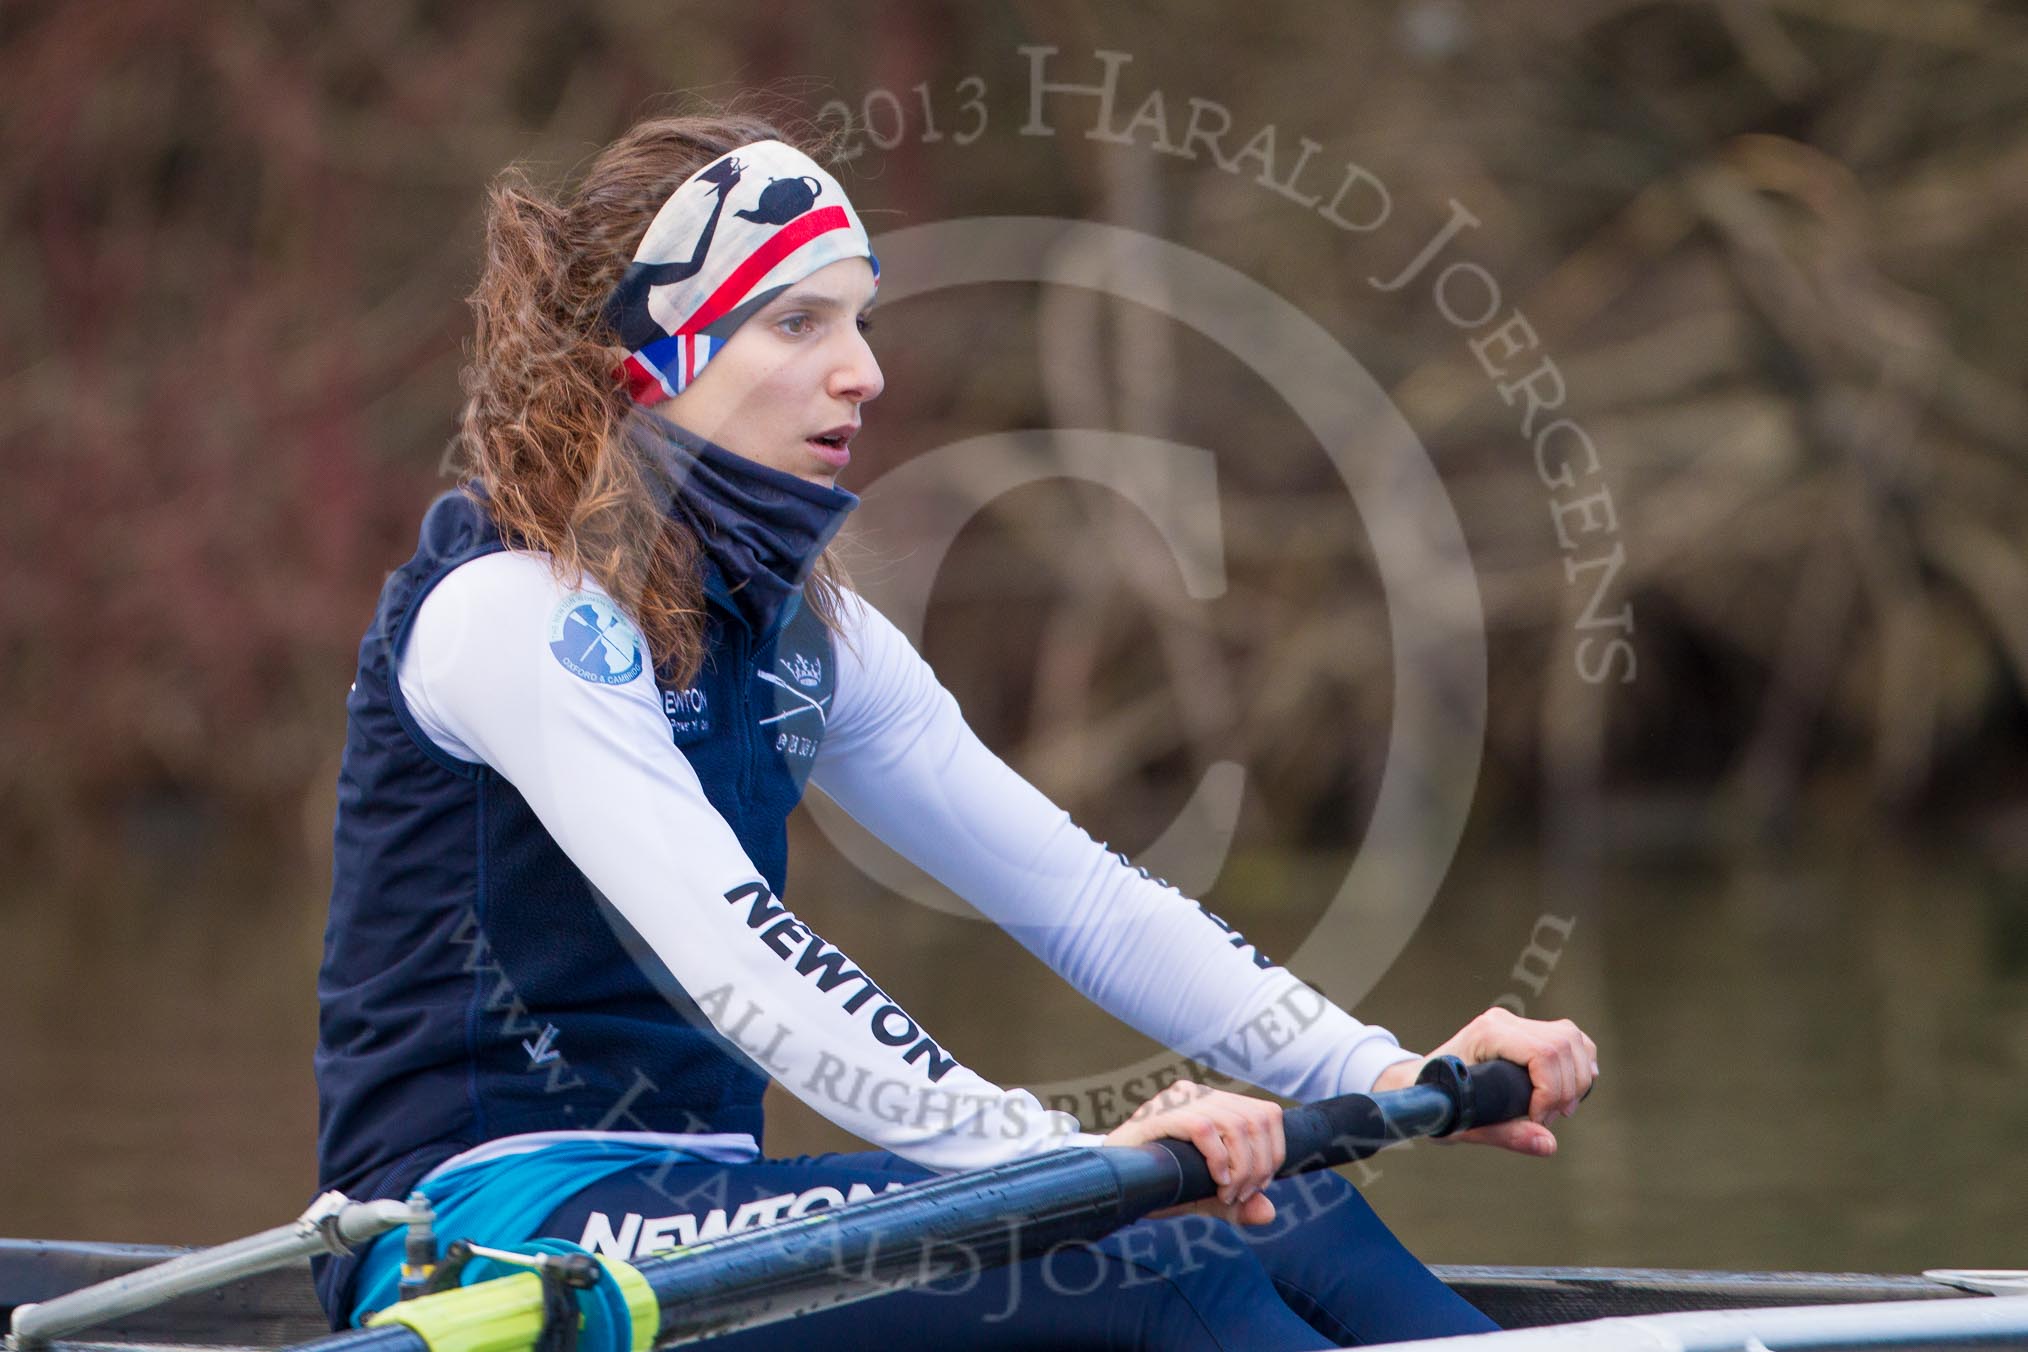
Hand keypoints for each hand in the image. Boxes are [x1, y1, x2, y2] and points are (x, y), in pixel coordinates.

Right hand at [1102, 1080, 1283, 1225]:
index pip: (1267, 1114)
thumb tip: (1270, 1212)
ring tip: (1226, 1194)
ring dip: (1241, 1168)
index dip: (1272, 1153)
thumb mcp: (1205, 1196)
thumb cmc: (1159, 1182)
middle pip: (1257, 1120)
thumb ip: (1238, 1203)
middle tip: (1240, 1196)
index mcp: (1215, 1103)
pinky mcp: (1159, 1114)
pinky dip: (1218, 1159)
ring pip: (1236, 1124)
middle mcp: (1200, 1094)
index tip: (1256, 1187)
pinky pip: (1203, 1127)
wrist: (1113, 1181)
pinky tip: (1215, 1181)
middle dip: (1259, 1166)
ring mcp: (1179, 1101)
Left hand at [1371, 1007, 1597, 1157]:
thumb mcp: (1466, 1124)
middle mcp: (1503, 1022)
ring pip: (1572, 1039)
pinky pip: (1570, 1039)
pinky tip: (1570, 1091)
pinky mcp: (1527, 1032)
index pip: (1543, 1052)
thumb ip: (1506, 1135)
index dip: (1551, 1091)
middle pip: (1563, 1045)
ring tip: (1556, 1109)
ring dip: (1577, 1079)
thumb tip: (1549, 1145)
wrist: (1419, 1085)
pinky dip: (1580, 1064)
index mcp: (1486, 1034)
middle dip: (1565, 1089)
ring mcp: (1516, 1023)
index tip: (1537, 1119)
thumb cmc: (1437, 1103)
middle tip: (1545, 1120)